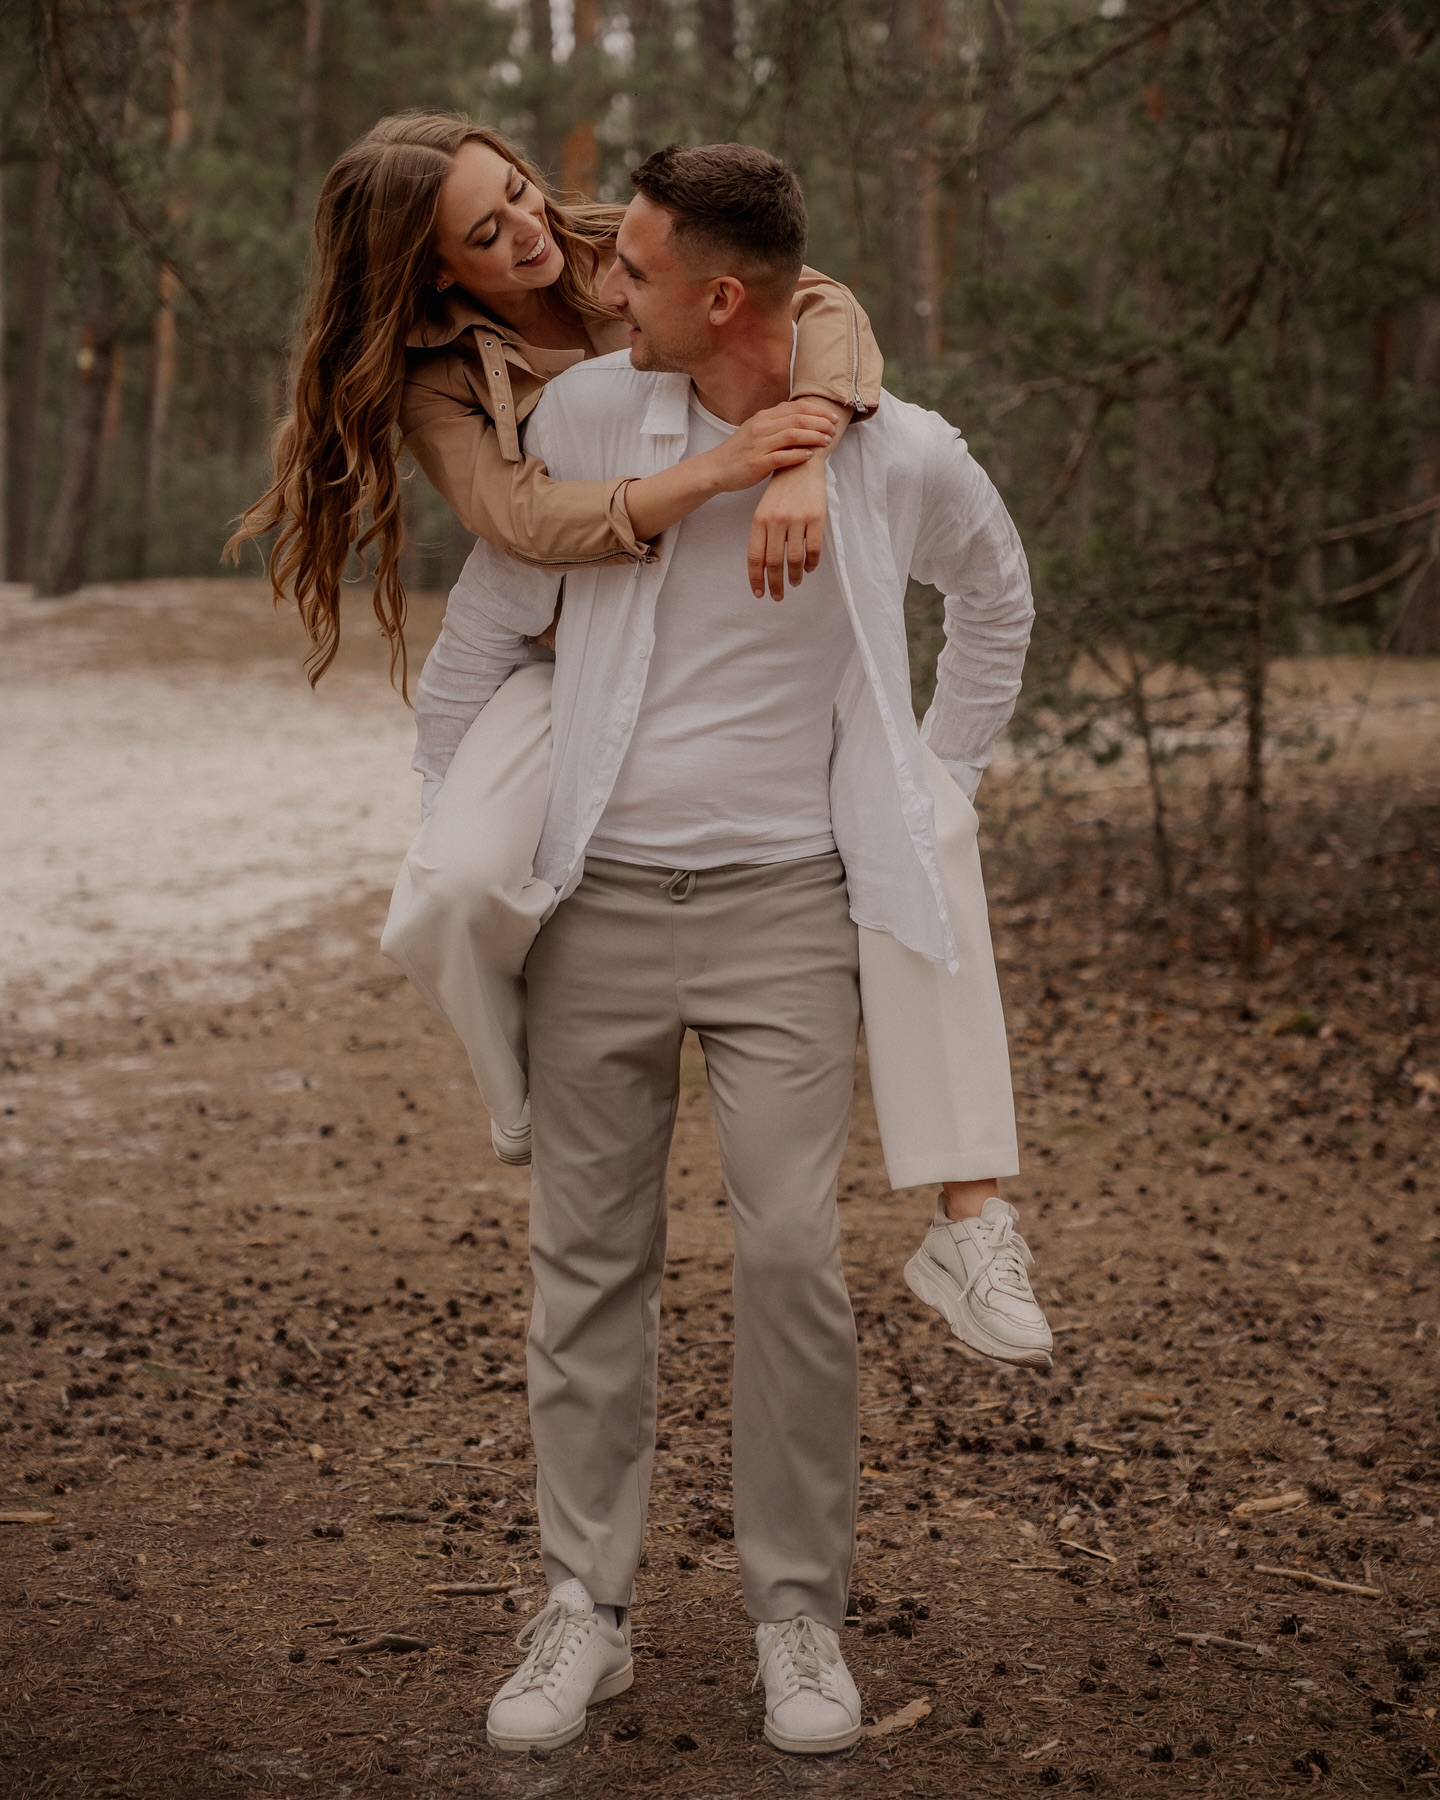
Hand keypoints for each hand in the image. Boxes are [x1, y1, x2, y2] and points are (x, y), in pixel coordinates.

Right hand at [700, 402, 835, 496]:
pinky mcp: (757, 463)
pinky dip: (799, 455)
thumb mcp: (756, 430)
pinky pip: (782, 456)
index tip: (832, 417)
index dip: (818, 410)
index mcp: (763, 417)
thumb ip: (776, 423)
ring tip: (827, 441)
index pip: (796, 407)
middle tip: (834, 429)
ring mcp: (759, 445)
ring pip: (793, 435)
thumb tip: (800, 418)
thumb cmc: (740, 451)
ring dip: (814, 437)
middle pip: (798, 419)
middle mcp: (762, 427)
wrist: (716, 468)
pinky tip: (810, 456)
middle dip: (820, 422)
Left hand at [748, 454, 828, 599]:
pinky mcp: (816, 517)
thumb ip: (763, 534)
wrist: (801, 462)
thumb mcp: (765, 509)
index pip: (755, 557)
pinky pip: (813, 549)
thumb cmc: (781, 490)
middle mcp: (776, 521)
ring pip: (794, 559)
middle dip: (775, 584)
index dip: (756, 578)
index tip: (759, 593)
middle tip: (778, 596)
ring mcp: (796, 519)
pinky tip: (809, 568)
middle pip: (774, 562)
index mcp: (760, 520)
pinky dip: (811, 563)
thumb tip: (764, 565)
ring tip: (794, 583)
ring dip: (794, 576)